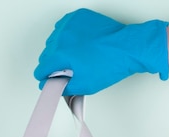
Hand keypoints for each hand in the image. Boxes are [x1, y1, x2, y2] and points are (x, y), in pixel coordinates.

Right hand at [34, 8, 168, 94]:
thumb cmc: (110, 64)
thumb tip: (54, 87)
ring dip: (58, 50)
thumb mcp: (84, 85)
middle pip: (46, 53)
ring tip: (72, 58)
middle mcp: (63, 36)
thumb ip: (64, 87)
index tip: (45, 80)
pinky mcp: (79, 17)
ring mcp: (70, 24)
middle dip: (52, 64)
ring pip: (54, 39)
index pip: (42, 67)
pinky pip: (64, 27)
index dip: (43, 77)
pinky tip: (76, 44)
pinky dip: (66, 36)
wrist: (127, 47)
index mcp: (61, 53)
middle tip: (64, 72)